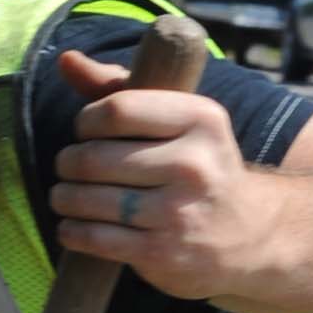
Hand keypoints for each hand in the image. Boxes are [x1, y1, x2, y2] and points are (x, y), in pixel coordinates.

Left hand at [48, 45, 282, 300]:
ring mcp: (178, 212)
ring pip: (88, 199)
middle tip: (69, 167)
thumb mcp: (175, 119)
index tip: (86, 131)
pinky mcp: (161, 252)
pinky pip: (94, 238)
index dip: (86, 121)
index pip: (116, 110)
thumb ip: (119, 87)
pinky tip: (72, 225)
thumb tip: (66, 61)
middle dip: (68, 163)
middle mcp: (194, 164)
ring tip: (65, 196)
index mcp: (201, 119)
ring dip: (63, 197)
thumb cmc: (197, 165)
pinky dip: (71, 231)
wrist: (249, 233)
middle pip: (94, 157)